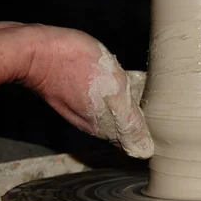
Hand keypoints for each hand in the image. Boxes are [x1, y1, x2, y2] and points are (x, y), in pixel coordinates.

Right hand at [21, 25, 152, 157]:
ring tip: (148, 88)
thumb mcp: (112, 94)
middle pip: (124, 124)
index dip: (149, 131)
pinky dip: (115, 88)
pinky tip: (122, 75)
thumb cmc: (72, 66)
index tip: (166, 121)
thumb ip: (130, 122)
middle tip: (162, 103)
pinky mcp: (74, 88)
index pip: (132, 139)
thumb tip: (144, 150)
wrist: (34, 49)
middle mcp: (92, 120)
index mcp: (104, 126)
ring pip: (114, 109)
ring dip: (130, 101)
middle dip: (142, 116)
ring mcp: (82, 104)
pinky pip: (101, 93)